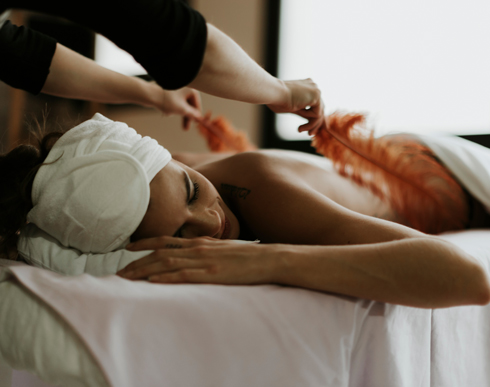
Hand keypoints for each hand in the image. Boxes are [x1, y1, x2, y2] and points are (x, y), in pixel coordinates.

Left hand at [117, 236, 275, 284]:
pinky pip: (184, 275)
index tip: (128, 247)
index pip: (167, 239)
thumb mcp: (224, 248)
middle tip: (120, 272)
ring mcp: (205, 260)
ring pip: (167, 263)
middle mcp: (198, 248)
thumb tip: (194, 256)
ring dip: (145, 271)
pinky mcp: (213, 273)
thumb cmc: (248, 256)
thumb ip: (207, 251)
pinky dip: (166, 278)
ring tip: (127, 279)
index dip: (145, 242)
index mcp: (201, 242)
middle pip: (161, 253)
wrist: (269, 258)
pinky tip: (152, 282)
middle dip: (138, 262)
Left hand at [152, 86, 201, 129]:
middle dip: (186, 116)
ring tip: (169, 114)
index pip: (197, 104)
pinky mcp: (170, 90)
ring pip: (181, 104)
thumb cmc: (166, 100)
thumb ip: (192, 114)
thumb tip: (199, 118)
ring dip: (178, 112)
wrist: (149, 93)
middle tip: (185, 128)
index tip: (196, 124)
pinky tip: (165, 110)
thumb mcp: (182, 110)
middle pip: (189, 105)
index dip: (196, 115)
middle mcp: (186, 86)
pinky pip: (174, 101)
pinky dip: (172, 107)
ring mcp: (177, 88)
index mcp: (191, 89)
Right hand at [266, 79, 324, 135]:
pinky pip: (317, 114)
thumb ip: (303, 111)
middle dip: (314, 124)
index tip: (306, 129)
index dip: (313, 119)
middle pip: (320, 109)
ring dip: (310, 125)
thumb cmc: (277, 100)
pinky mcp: (316, 96)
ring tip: (300, 130)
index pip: (315, 105)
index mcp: (307, 87)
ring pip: (319, 113)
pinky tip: (299, 118)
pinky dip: (308, 120)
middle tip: (309, 134)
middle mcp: (313, 87)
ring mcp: (316, 90)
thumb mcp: (293, 108)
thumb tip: (310, 121)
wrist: (274, 93)